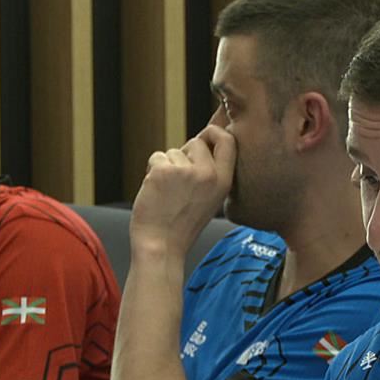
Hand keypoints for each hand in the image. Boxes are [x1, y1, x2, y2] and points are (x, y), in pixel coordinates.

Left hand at [131, 125, 236, 256]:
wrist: (161, 246)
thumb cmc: (181, 226)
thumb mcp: (209, 199)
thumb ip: (210, 173)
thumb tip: (202, 142)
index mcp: (223, 182)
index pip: (228, 141)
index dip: (215, 132)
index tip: (206, 136)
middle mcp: (208, 174)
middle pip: (196, 142)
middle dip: (184, 155)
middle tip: (179, 184)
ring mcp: (186, 172)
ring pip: (174, 151)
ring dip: (166, 166)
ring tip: (168, 193)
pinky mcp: (163, 171)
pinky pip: (156, 157)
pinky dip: (152, 171)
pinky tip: (156, 192)